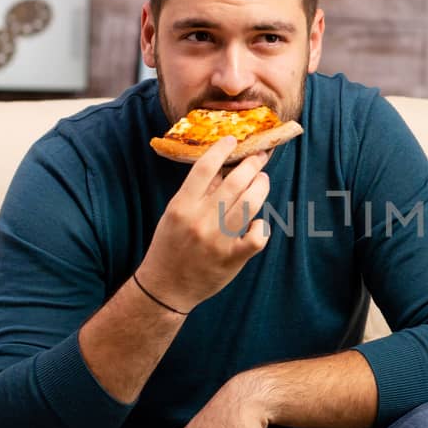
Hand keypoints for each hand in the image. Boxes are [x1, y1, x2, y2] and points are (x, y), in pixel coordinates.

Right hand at [137, 136, 271, 313]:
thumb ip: (198, 192)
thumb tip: (223, 166)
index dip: (222, 149)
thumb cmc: (170, 246)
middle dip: (253, 165)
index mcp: (182, 205)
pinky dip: (261, 226)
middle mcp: (201, 219)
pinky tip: (256, 223)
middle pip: (235, 181)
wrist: (166, 287)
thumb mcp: (175, 214)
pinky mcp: (233, 258)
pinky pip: (258, 236)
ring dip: (261, 187)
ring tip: (262, 180)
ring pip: (251, 203)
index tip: (234, 140)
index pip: (205, 167)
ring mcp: (218, 239)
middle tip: (260, 158)